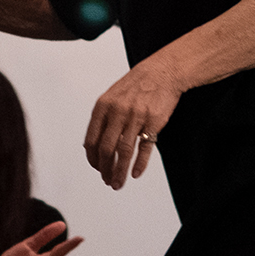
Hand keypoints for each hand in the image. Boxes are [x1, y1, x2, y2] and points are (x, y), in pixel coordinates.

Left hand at [84, 59, 183, 189]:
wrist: (163, 72)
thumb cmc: (136, 85)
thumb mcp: (112, 96)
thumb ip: (102, 119)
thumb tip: (92, 145)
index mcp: (103, 106)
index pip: (91, 140)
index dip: (92, 159)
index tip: (96, 168)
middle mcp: (117, 112)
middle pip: (106, 149)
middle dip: (104, 169)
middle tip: (107, 181)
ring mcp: (136, 117)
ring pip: (124, 152)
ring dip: (119, 172)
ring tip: (117, 184)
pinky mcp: (154, 122)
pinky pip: (144, 148)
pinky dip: (139, 164)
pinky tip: (135, 174)